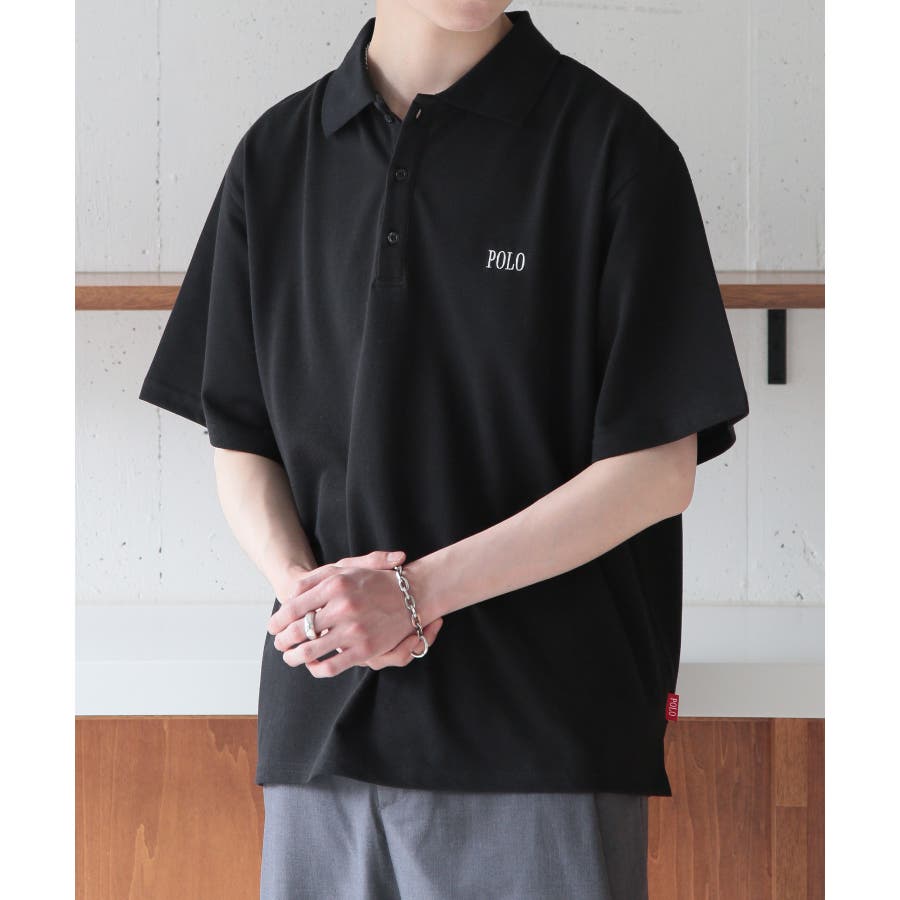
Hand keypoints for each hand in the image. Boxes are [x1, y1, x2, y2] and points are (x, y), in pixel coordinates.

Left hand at [267, 549, 442, 676]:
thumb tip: (290, 596)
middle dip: (283, 640)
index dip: (278, 620)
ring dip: (294, 657)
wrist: (410, 592)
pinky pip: (331, 666)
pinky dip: (316, 669)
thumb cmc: (372, 579)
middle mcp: (342, 607)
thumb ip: (315, 579)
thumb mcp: (344, 568)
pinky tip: (312, 666)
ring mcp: (353, 630)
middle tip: (279, 643)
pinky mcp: (364, 650)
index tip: (273, 627)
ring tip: (290, 657)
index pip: (294, 607)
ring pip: (310, 651)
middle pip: (299, 630)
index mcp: (335, 585)